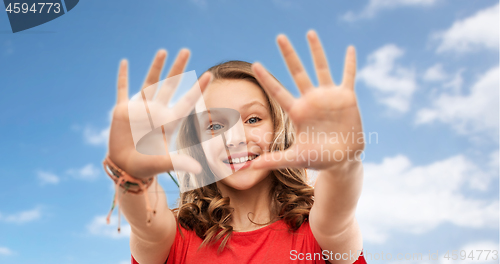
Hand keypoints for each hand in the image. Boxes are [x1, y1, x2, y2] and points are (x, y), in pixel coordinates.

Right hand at [108, 49, 211, 178]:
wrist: (126, 168)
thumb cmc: (147, 167)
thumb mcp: (164, 163)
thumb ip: (179, 163)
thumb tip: (198, 171)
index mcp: (168, 121)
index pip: (186, 101)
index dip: (197, 88)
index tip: (208, 75)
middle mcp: (156, 111)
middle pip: (170, 85)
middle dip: (178, 68)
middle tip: (186, 50)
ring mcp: (140, 109)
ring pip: (149, 82)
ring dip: (156, 67)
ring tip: (164, 51)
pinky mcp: (122, 110)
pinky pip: (122, 89)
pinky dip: (122, 76)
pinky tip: (125, 62)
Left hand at [251, 30, 363, 171]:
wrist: (342, 159)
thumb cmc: (318, 158)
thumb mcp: (296, 158)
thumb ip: (274, 160)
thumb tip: (249, 168)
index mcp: (297, 112)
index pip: (278, 92)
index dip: (267, 78)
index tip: (254, 65)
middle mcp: (311, 100)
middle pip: (297, 72)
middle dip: (289, 54)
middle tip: (279, 37)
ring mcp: (328, 96)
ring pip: (321, 68)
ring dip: (316, 51)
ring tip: (309, 33)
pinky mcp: (346, 97)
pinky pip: (348, 76)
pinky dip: (349, 63)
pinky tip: (350, 49)